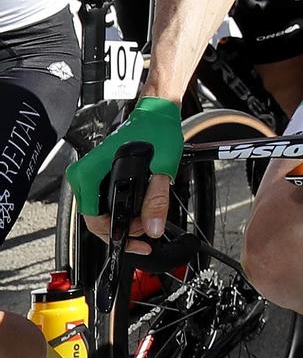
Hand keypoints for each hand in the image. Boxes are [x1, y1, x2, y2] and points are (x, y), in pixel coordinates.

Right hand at [66, 96, 182, 247]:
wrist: (156, 114)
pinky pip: (103, 202)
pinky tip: (138, 212)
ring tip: (146, 220)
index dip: (117, 236)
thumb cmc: (157, 132)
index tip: (138, 242)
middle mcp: (84, 174)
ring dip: (121, 222)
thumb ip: (157, 200)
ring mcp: (89, 175)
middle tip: (146, 229)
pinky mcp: (96, 175)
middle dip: (121, 230)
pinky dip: (119, 211)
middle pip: (95, 219)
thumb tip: (152, 227)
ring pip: (99, 213)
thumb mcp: (163, 166)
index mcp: (91, 173)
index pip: (94, 220)